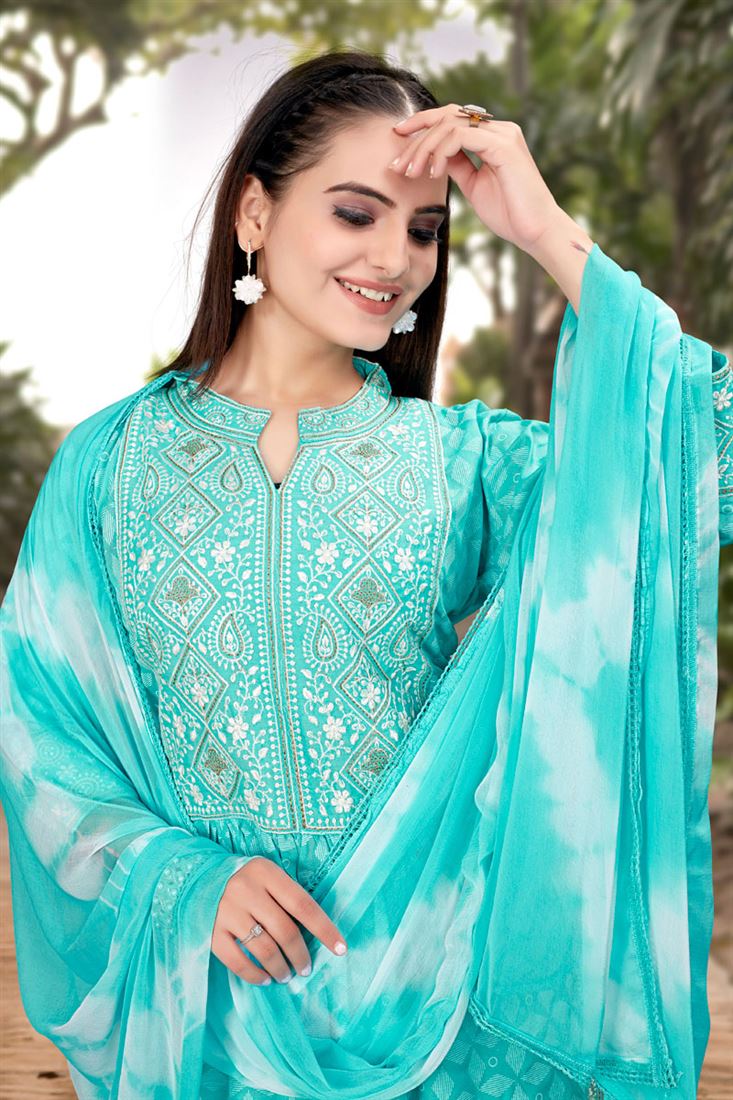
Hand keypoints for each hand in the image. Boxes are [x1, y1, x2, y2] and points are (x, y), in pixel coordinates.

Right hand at [211, 856, 347, 984]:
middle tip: (306, 968)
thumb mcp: (267, 876)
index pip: (303, 904)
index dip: (325, 929)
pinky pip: (238, 961)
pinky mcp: (211, 932)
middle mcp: (246, 890)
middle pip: (285, 931)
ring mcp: (226, 911)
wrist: (199, 878)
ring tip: (286, 975)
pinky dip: (255, 975)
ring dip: (281, 968)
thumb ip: (287, 896)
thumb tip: (316, 933)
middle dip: (301, 955)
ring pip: (264, 949)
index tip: (341, 949)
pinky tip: (265, 979)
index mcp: (266, 872)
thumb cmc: (246, 880)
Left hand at [390, 104, 560, 253]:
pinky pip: (462, 136)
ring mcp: (502, 134)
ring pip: (450, 124)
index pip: (452, 118)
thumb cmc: (509, 213)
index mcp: (493, 136)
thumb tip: (435, 156)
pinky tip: (433, 172)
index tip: (398, 140)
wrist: (535, 232)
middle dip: (416, 136)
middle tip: (397, 163)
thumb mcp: (473, 185)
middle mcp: (499, 129)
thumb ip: (457, 165)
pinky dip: (441, 152)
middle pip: (447, 116)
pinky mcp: (504, 146)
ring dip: (424, 148)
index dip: (422, 124)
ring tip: (411, 172)